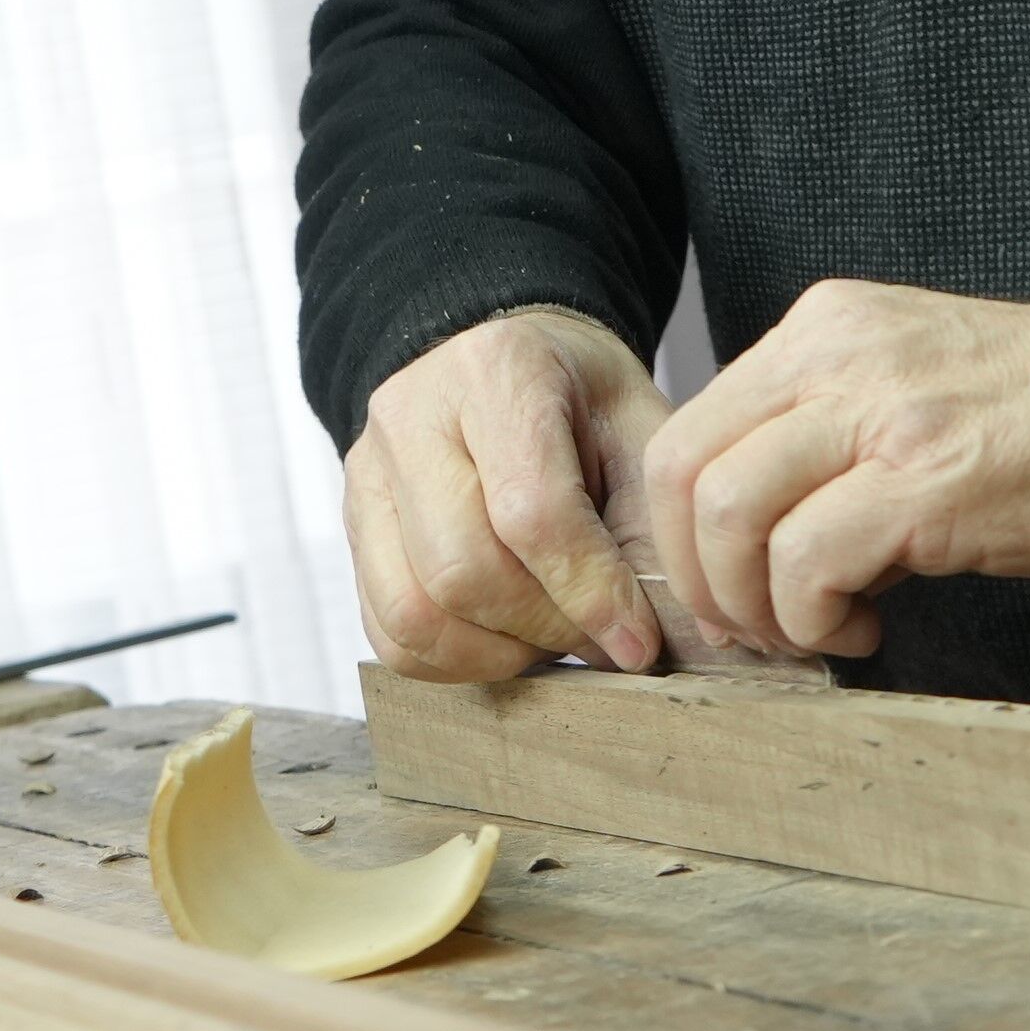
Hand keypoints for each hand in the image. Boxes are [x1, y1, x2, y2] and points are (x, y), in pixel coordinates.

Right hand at [343, 308, 673, 682]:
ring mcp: (367, 473)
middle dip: (544, 628)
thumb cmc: (583, 403)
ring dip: (495, 652)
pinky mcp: (354, 526)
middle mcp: (411, 415)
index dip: (589, 593)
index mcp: (495, 370)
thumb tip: (675, 640)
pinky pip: (385, 630)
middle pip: (463, 567)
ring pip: (413, 610)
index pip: (530, 510)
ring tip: (551, 637)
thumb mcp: (642, 436)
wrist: (510, 368)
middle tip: (598, 641)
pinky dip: (451, 662)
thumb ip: (655, 531)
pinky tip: (503, 641)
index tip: (637, 642)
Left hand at [641, 283, 1029, 660]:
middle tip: (751, 626)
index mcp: (824, 328)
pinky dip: (813, 620)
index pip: (687, 429)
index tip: (726, 586)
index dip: (680, 531)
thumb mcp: (909, 379)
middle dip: (696, 576)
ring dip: (752, 606)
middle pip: (683, 472)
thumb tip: (755, 535)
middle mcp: (836, 355)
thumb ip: (826, 429)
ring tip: (814, 630)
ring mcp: (881, 413)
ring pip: (728, 516)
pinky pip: (807, 565)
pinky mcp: (930, 483)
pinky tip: (863, 630)